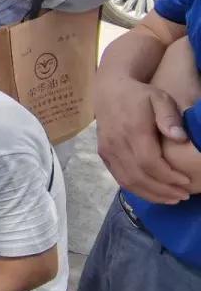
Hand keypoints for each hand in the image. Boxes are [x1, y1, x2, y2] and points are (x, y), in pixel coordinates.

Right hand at [95, 78, 189, 202]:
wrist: (109, 91)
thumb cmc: (139, 95)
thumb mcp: (159, 98)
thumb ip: (169, 117)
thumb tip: (179, 138)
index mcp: (132, 131)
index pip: (149, 162)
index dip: (168, 176)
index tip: (186, 181)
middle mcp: (116, 144)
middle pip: (139, 176)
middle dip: (163, 190)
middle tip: (183, 196)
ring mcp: (107, 151)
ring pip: (127, 181)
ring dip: (150, 194)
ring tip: (171, 198)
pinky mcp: (104, 155)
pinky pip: (119, 178)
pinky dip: (136, 189)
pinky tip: (152, 192)